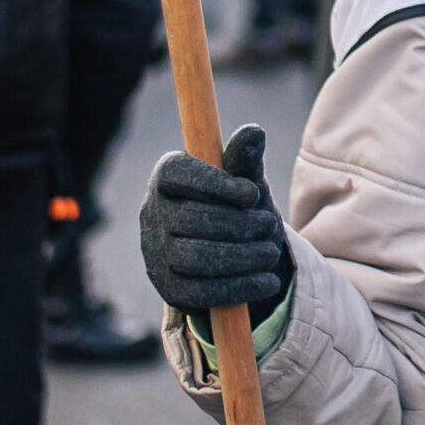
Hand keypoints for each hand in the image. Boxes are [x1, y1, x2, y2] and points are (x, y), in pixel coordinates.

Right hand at [139, 125, 292, 316]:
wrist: (236, 259)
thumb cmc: (238, 210)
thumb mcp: (245, 184)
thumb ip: (246, 160)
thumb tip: (253, 131)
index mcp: (166, 179)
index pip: (177, 174)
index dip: (214, 183)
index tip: (252, 194)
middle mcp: (153, 215)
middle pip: (190, 220)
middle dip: (238, 224)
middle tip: (271, 226)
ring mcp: (156, 255)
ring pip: (196, 258)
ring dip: (242, 257)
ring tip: (271, 252)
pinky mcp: (170, 290)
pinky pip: (201, 293)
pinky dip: (239, 287)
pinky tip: (267, 280)